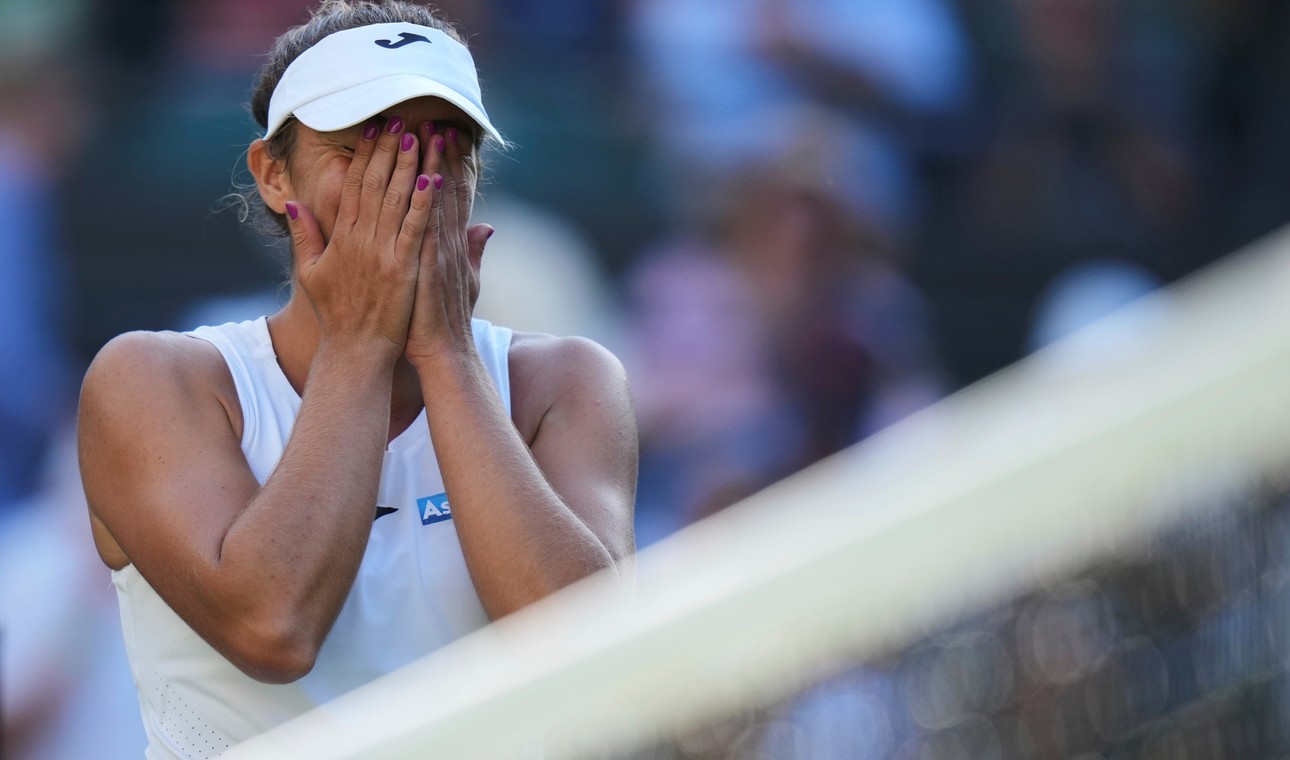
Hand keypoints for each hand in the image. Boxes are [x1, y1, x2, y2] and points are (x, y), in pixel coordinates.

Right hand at [284, 118, 433, 361]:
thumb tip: (293, 203)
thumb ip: (304, 236)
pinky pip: (415, 228)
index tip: (373, 130)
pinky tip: (433, 179)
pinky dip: (424, 203)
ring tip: (418, 137)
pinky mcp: (402, 268)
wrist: (355, 349)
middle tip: (399, 119)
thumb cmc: (337, 314)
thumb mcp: (311, 273)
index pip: (352, 186)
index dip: (363, 156)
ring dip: (407, 166)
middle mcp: (360, 240)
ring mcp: (381, 253)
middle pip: (374, 184)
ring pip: (396, 200)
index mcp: (341, 238)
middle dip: (387, 150)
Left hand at [404, 123, 493, 366]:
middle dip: (440, 155)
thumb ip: (475, 252)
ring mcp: (439, 254)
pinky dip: (424, 203)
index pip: (453, 197)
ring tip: (425, 137)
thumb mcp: (466, 283)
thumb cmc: (447, 321)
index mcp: (454, 246)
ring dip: (431, 167)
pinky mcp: (426, 267)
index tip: (445, 135)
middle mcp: (449, 244)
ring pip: (435, 202)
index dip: (450, 165)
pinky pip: (424, 227)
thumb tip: (488, 227)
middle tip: (435, 121)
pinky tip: (422, 180)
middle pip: (446, 191)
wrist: (445, 353)